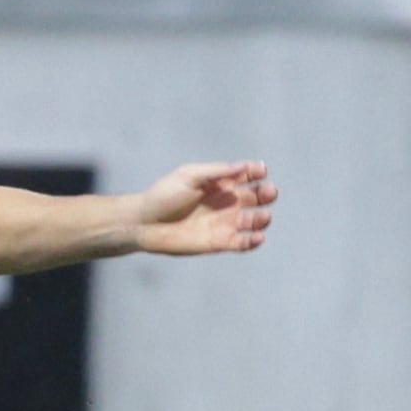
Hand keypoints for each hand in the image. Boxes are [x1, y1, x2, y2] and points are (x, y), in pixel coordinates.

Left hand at [132, 161, 275, 255]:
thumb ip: (216, 172)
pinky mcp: (218, 242)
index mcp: (221, 183)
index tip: (260, 171)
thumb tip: (242, 167)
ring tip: (261, 217)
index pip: (248, 175)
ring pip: (253, 221)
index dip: (257, 172)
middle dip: (266, 194)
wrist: (143, 223)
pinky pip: (241, 243)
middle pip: (257, 197)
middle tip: (267, 193)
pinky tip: (257, 238)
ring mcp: (224, 223)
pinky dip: (252, 241)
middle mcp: (226, 202)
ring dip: (262, 219)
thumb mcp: (189, 176)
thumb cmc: (163, 196)